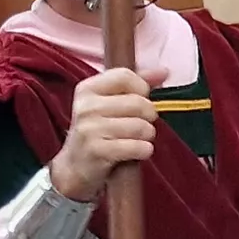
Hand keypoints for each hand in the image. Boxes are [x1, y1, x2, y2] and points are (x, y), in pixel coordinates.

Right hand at [48, 66, 162, 200]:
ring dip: (148, 135)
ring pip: (140, 126)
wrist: (74, 167)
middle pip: (137, 102)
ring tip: (140, 139)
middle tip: (144, 124)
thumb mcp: (109, 103)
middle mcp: (86, 107)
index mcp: (87, 89)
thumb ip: (136, 85)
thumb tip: (164, 71)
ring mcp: (90, 129)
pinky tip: (139, 152)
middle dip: (149, 115)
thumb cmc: (97, 132)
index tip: (142, 99)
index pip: (124, 76)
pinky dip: (145, 150)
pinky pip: (136, 147)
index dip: (142, 88)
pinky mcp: (97, 151)